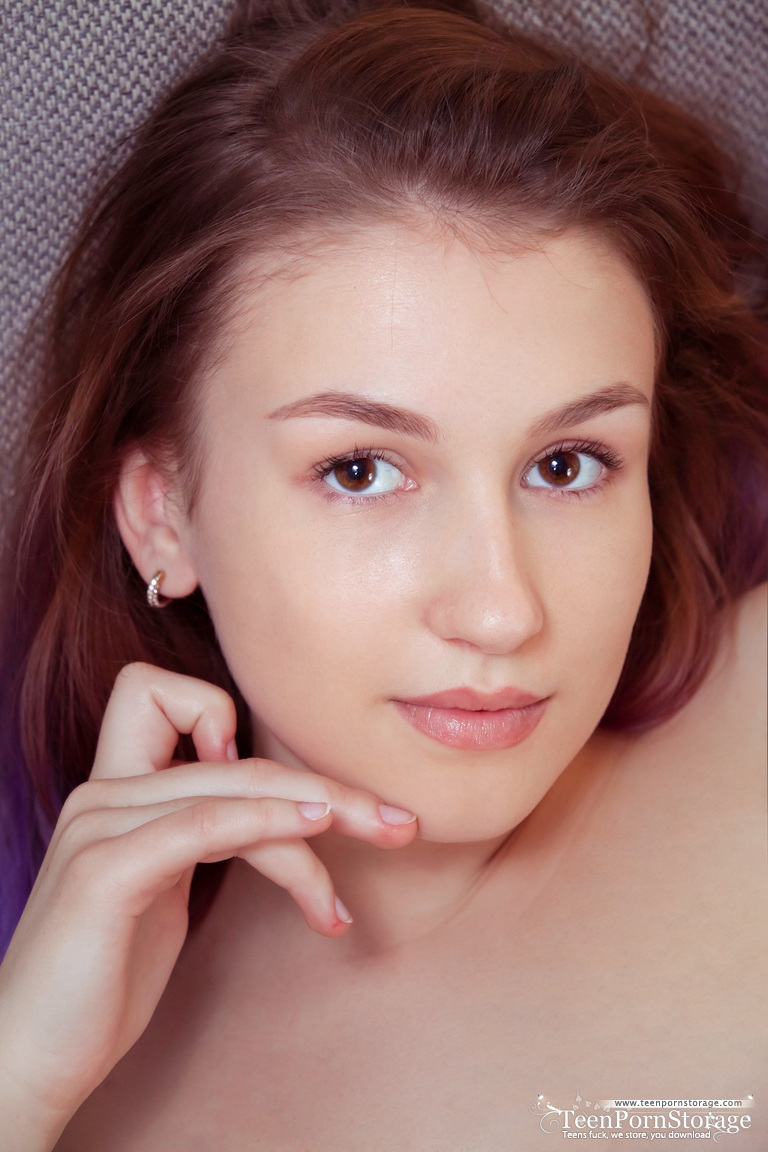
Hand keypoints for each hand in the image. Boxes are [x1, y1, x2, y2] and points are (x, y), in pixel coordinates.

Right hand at [0, 663, 416, 1144]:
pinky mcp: (105, 868)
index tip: (279, 788)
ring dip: (323, 812)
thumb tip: (280, 819)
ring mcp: (101, 823)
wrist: (27, 1056)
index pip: (167, 697)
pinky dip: (270, 825)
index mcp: (117, 790)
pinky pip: (207, 824)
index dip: (225, 717)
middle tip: (399, 819)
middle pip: (238, 753)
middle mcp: (105, 792)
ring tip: (383, 840)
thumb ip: (204, 838)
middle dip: (328, 781)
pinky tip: (316, 840)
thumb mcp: (162, 891)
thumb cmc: (100, 980)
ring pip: (236, 784)